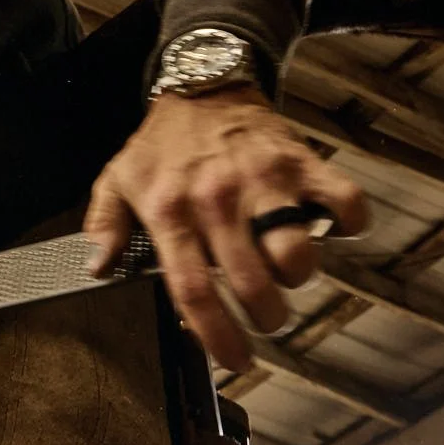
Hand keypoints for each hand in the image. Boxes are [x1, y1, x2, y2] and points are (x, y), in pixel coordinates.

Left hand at [84, 84, 367, 370]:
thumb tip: (96, 268)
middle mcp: (218, 199)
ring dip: (297, 277)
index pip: (193, 290)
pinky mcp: (303, 162)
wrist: (205, 84)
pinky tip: (325, 229)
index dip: (217, 335)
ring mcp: (265, 181)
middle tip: (264, 317)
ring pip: (298, 255)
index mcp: (170, 210)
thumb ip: (103, 227)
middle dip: (266, 318)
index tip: (236, 360)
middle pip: (253, 284)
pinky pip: (343, 204)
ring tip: (283, 269)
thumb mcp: (117, 180)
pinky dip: (347, 225)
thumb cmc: (162, 144)